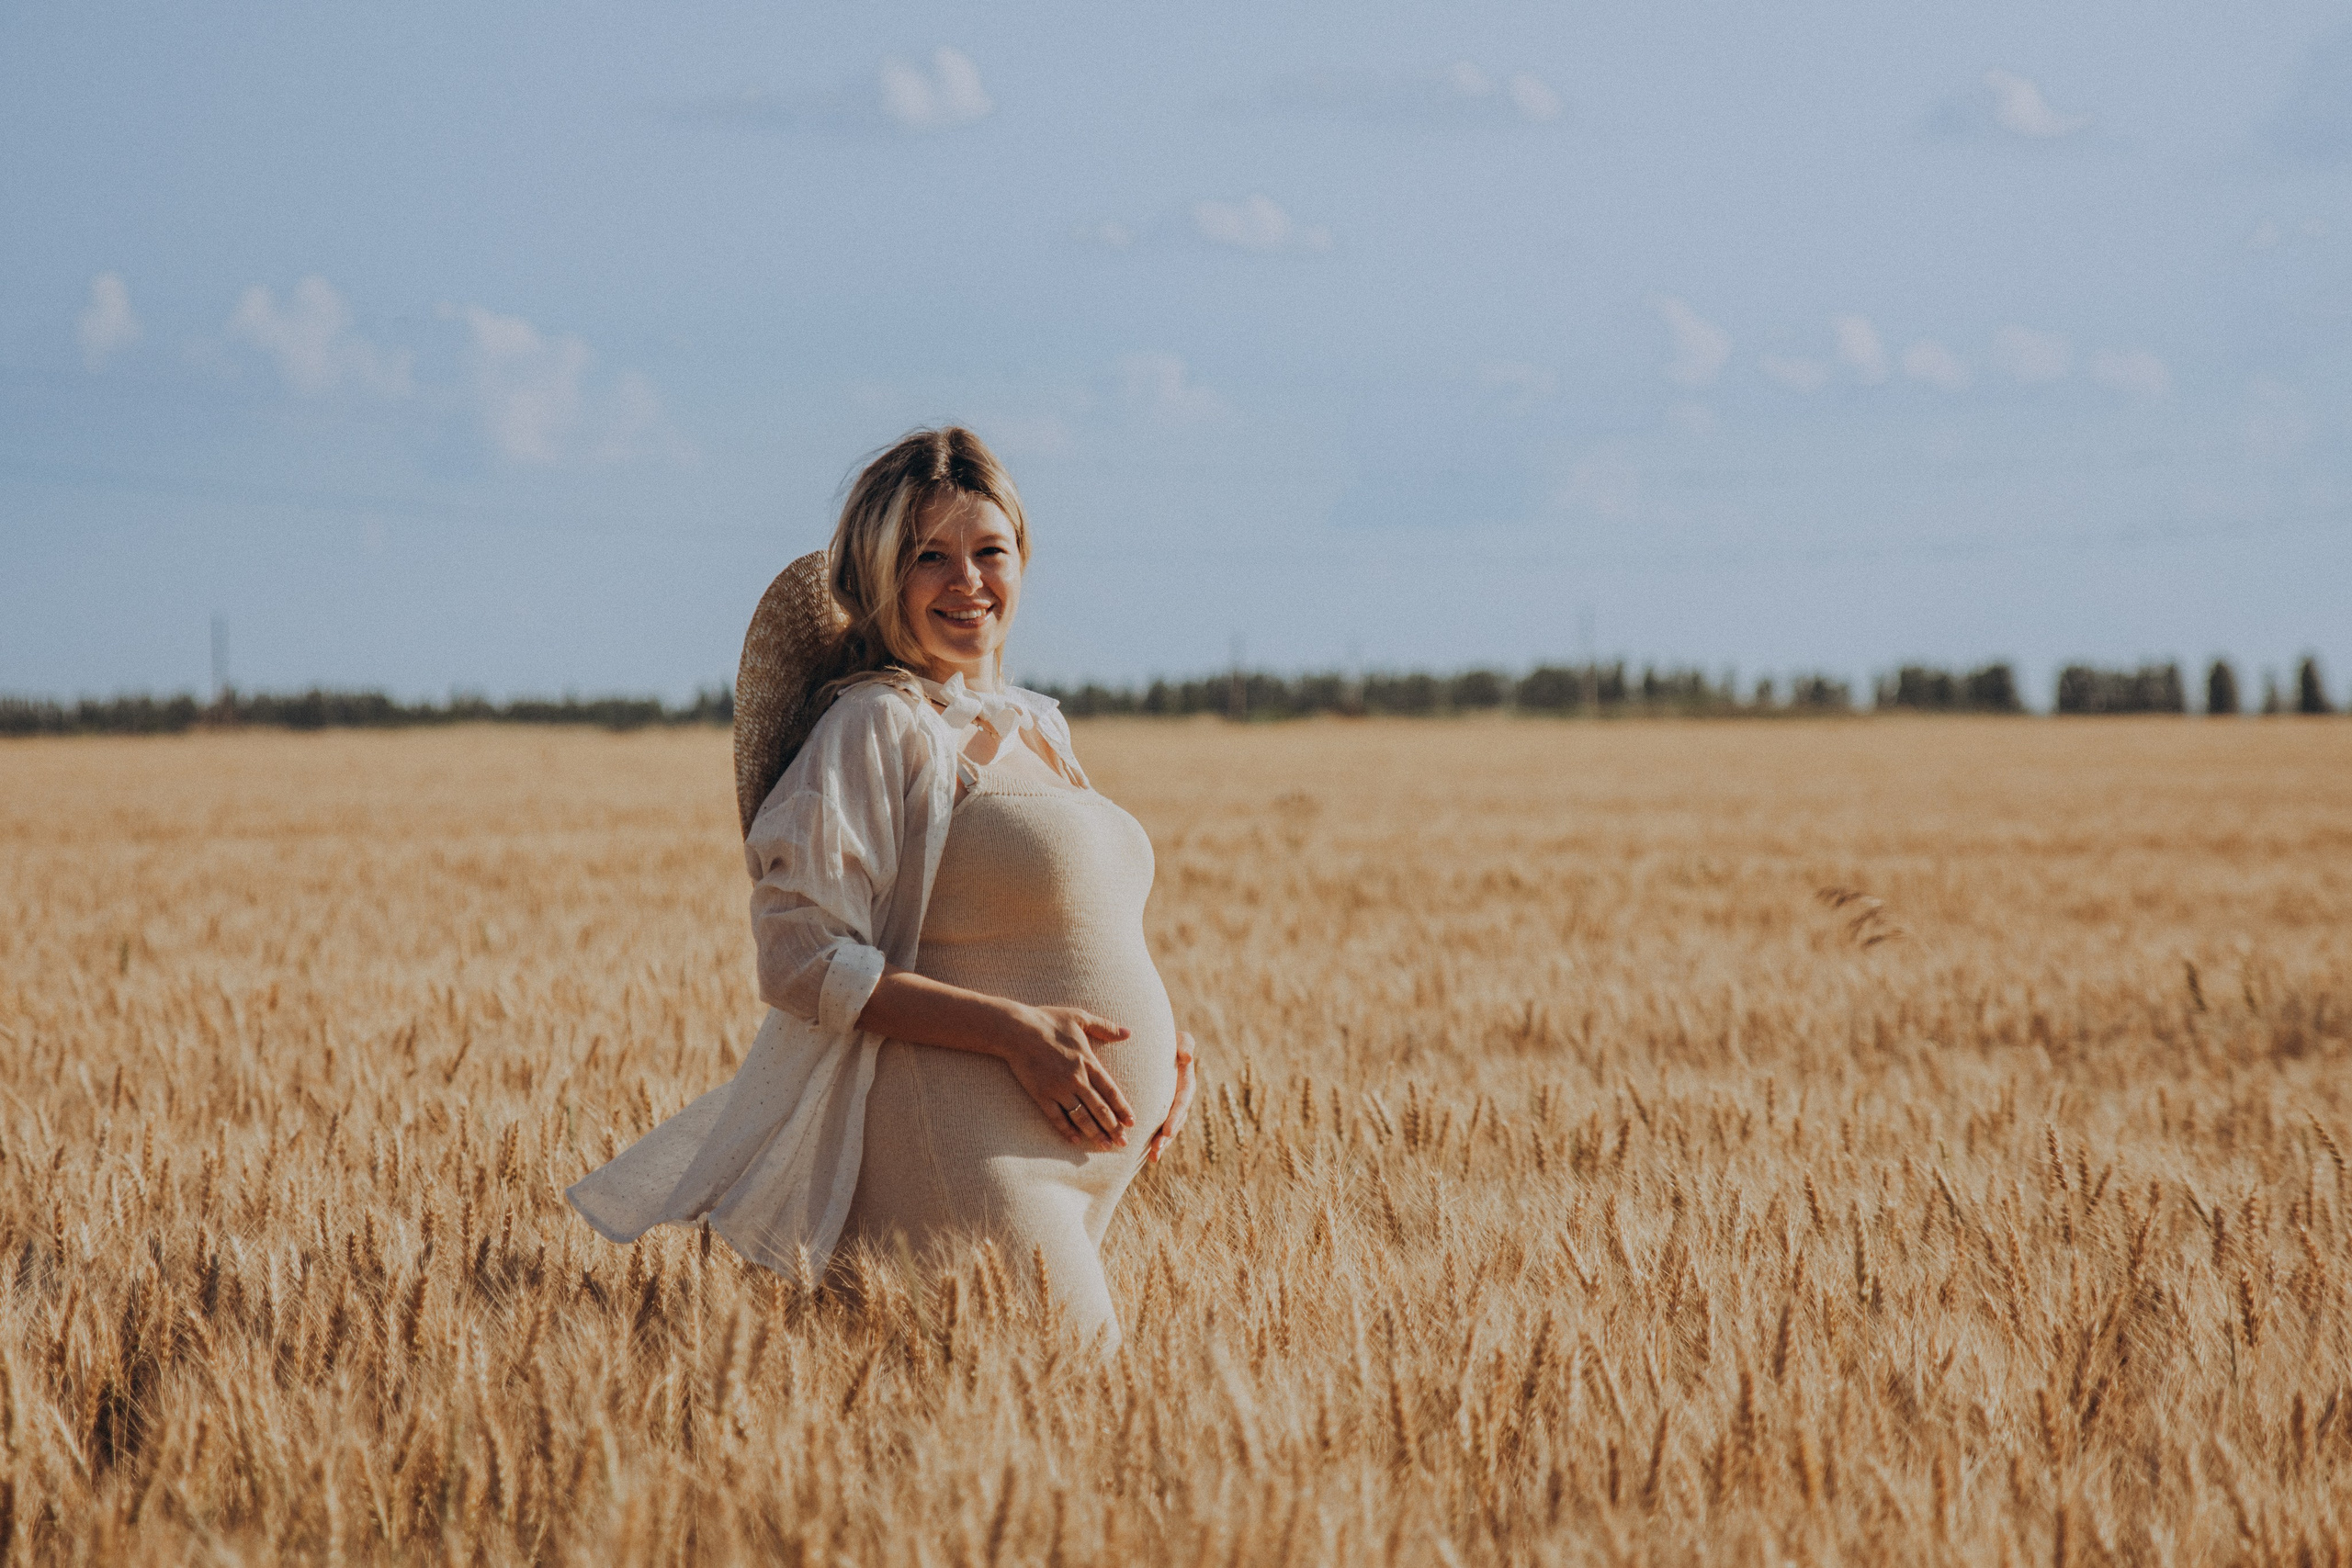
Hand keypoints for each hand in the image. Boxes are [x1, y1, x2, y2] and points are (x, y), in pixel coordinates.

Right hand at [992, 1004, 1135, 1151]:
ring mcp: (1058, 1089)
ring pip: (1081, 1117)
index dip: (1122, 1108)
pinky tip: (1076, 1141)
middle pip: (1099, 1109)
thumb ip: (1105, 1027)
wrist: (1016, 1029)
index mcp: (1088, 1062)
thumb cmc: (1048, 1021)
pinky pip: (1057, 1118)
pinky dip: (1067, 1131)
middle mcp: (1076, 1079)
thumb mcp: (1080, 1017)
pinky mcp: (1041, 1095)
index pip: (1111, 1091)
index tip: (1131, 1123)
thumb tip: (1128, 1032)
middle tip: (1123, 1143)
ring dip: (1095, 1133)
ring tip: (1105, 1146)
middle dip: (1113, 1127)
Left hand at [1146, 1032, 1197, 1163]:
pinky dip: (1155, 1140)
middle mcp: (1182, 1097)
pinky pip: (1160, 1127)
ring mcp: (1173, 1106)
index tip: (1167, 1130)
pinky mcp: (1162, 1110)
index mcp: (1186, 1083)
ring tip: (1153, 1157)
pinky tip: (1147, 1156)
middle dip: (1167, 1137)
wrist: (1159, 1045)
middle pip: (1176, 1120)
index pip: (1182, 1102)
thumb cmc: (1169, 1040)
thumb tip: (1187, 1057)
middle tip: (1156, 1149)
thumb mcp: (1180, 1038)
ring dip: (1162, 1143)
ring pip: (1169, 1128)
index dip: (1175, 1117)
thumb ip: (1186, 1044)